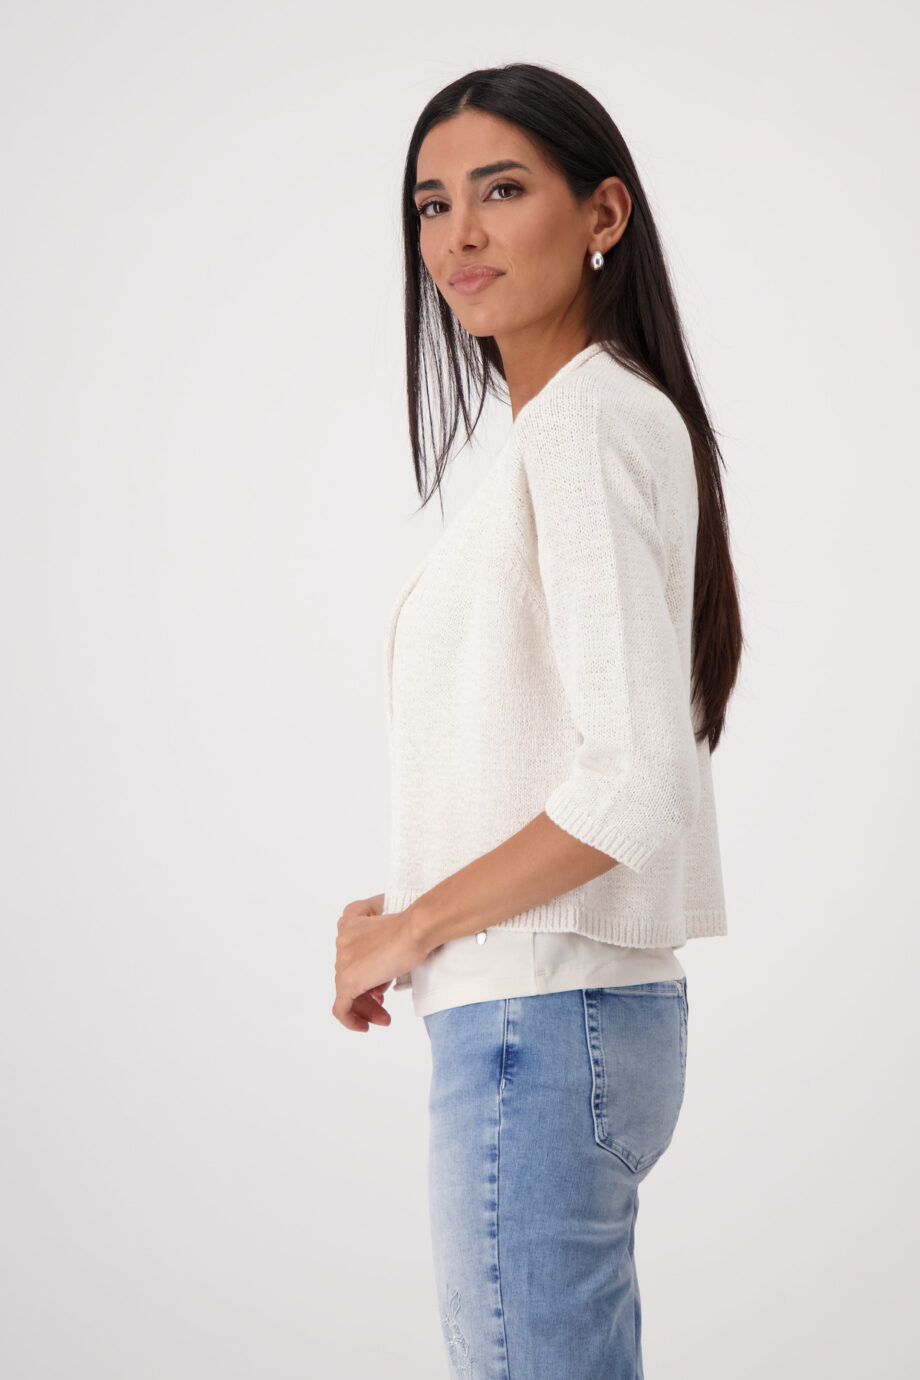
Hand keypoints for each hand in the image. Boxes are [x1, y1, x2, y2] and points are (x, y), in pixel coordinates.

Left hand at [333, 894, 427, 1031]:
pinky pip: (341, 1008)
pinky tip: (364, 1027)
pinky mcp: (348, 979)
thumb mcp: (393, 936)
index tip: (380, 988)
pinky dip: (351, 1019)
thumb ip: (379, 953)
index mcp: (349, 922)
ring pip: (347, 992)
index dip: (366, 974)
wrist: (416, 929)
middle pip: (350, 976)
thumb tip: (377, 983)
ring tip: (384, 1019)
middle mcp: (341, 941)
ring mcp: (343, 961)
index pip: (352, 957)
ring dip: (367, 1007)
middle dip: (367, 994)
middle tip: (383, 1004)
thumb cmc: (413, 928)